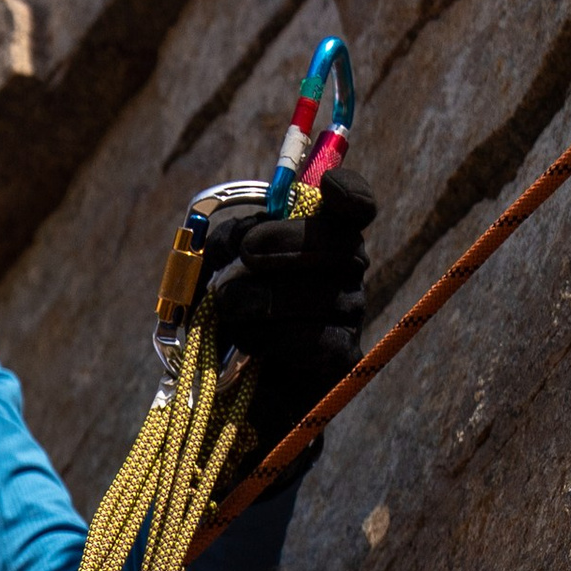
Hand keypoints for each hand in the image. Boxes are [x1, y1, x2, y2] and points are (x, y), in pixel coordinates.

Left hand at [198, 170, 374, 420]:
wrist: (228, 384)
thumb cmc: (227, 312)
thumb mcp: (214, 267)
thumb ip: (226, 242)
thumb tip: (242, 239)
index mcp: (321, 235)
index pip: (355, 207)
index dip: (349, 191)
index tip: (327, 187)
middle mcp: (346, 270)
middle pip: (340, 242)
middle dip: (286, 241)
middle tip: (246, 254)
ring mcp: (350, 313)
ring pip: (321, 293)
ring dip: (262, 296)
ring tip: (227, 307)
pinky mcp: (342, 357)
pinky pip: (316, 338)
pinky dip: (272, 336)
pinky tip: (246, 340)